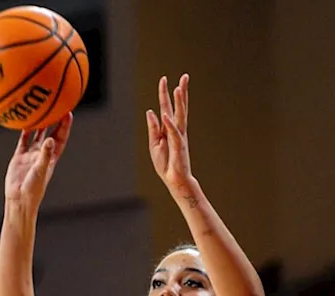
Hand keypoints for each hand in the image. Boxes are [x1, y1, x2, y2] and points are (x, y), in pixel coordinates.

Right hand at [4, 114, 72, 208]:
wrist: (19, 199)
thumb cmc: (33, 189)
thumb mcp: (40, 170)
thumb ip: (45, 155)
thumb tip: (49, 139)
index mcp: (52, 158)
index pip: (61, 138)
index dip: (65, 126)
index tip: (68, 112)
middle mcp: (42, 154)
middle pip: (50, 133)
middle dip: (54, 120)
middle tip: (56, 105)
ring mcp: (31, 155)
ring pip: (36, 135)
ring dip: (39, 124)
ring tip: (40, 109)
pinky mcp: (19, 157)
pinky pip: (22, 141)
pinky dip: (23, 131)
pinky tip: (23, 121)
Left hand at [146, 74, 195, 197]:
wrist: (175, 180)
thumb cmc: (166, 164)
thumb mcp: (154, 144)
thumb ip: (153, 128)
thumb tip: (150, 111)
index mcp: (169, 129)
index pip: (168, 107)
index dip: (166, 94)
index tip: (165, 79)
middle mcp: (177, 130)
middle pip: (179, 107)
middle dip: (181, 92)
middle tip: (184, 76)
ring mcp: (179, 137)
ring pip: (180, 116)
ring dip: (179, 103)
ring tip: (179, 88)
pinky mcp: (179, 147)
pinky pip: (173, 133)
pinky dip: (169, 124)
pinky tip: (166, 114)